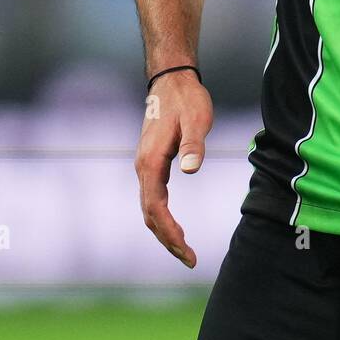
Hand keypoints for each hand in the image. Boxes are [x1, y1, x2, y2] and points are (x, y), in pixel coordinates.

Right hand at [134, 71, 213, 267]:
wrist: (171, 80)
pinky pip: (152, 198)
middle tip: (189, 259)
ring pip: (149, 208)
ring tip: (184, 250)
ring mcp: (144, 166)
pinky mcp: (151, 163)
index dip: (170, 233)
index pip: (156, 208)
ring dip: (164, 231)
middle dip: (167, 240)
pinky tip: (174, 226)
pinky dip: (162, 217)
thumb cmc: (187, 99)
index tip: (187, 250)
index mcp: (151, 162)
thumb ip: (194, 144)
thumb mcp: (197, 119)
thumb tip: (191, 170)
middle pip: (149, 214)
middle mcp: (142, 167)